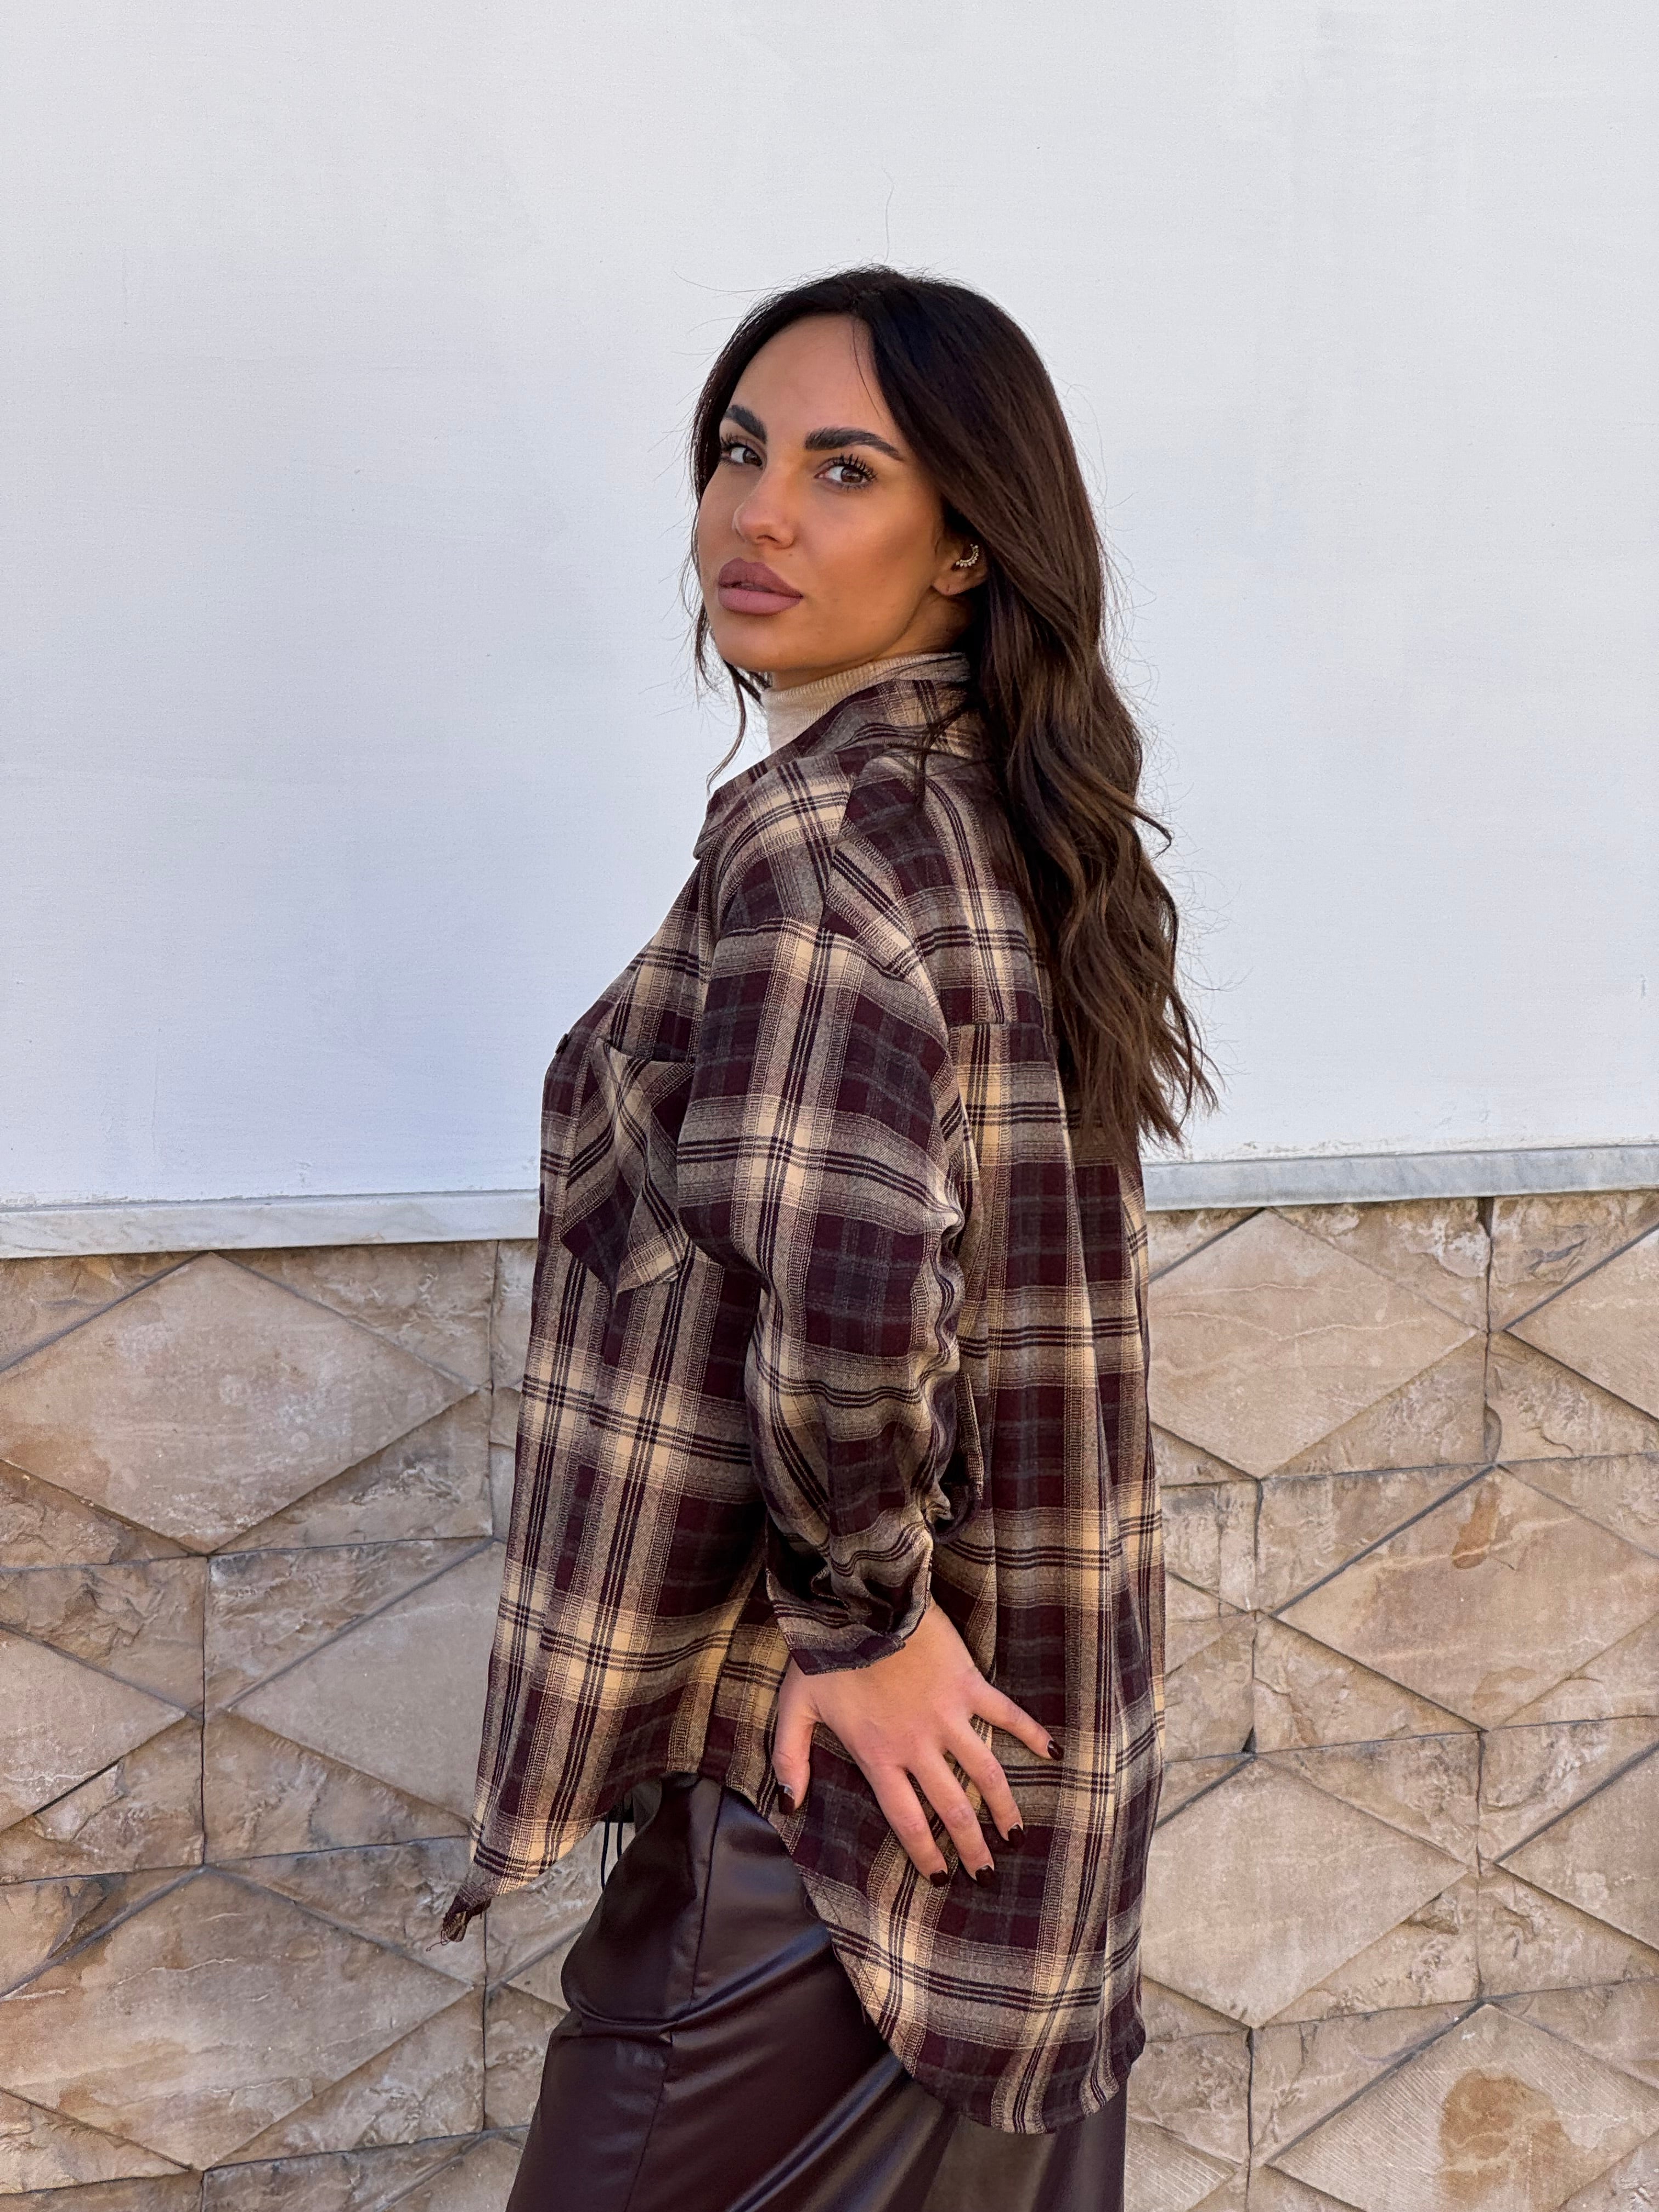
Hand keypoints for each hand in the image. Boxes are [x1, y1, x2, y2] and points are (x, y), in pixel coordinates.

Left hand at [771, 1599, 1057, 1881]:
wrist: (859, 1603)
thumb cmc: (824, 1653)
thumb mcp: (795, 1708)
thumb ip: (790, 1758)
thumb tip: (789, 1804)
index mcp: (879, 1756)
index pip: (907, 1820)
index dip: (925, 1855)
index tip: (941, 1879)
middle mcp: (918, 1745)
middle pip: (952, 1808)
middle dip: (971, 1846)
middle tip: (987, 1872)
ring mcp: (948, 1715)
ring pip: (985, 1773)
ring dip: (1004, 1807)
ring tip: (1016, 1835)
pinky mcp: (967, 1683)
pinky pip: (1006, 1713)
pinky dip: (1030, 1733)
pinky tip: (1051, 1752)